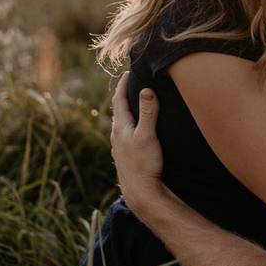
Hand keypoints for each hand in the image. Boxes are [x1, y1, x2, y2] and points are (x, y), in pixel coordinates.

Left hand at [110, 73, 164, 212]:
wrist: (140, 192)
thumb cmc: (144, 163)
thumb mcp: (148, 135)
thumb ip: (148, 112)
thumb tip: (146, 89)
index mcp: (121, 127)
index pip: (119, 100)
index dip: (123, 85)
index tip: (127, 72)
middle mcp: (117, 135)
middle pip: (119, 110)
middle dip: (124, 95)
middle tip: (131, 83)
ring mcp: (120, 147)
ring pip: (121, 123)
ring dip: (127, 111)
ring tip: (135, 103)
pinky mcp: (126, 156)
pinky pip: (125, 134)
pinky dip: (130, 124)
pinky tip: (136, 130)